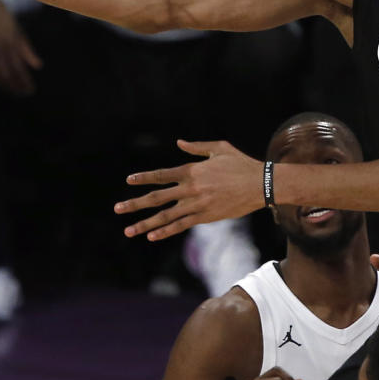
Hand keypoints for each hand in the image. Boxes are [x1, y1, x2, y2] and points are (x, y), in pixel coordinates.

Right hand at [0, 0, 42, 95]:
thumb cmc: (7, 23)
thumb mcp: (20, 34)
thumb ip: (28, 51)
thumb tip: (38, 66)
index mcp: (10, 44)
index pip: (19, 69)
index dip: (25, 82)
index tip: (31, 90)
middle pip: (6, 75)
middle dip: (15, 87)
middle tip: (23, 95)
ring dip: (3, 86)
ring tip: (12, 92)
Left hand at [115, 139, 264, 240]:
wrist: (261, 185)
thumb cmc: (241, 164)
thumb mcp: (219, 148)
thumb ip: (196, 148)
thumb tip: (179, 143)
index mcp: (192, 170)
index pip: (161, 176)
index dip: (144, 178)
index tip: (129, 181)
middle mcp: (190, 188)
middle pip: (157, 197)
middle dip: (135, 204)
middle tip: (117, 209)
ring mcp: (197, 205)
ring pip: (165, 216)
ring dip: (145, 223)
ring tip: (128, 231)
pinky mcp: (206, 217)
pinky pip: (181, 226)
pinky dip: (165, 231)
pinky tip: (151, 236)